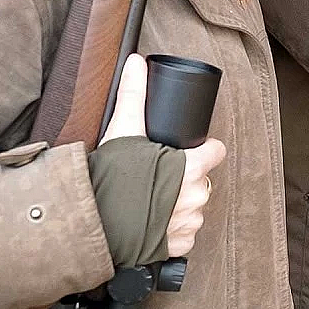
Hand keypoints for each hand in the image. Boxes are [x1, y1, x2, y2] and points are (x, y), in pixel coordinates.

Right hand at [101, 53, 226, 257]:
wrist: (92, 227)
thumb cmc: (111, 179)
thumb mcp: (123, 132)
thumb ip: (134, 95)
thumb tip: (136, 62)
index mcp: (193, 167)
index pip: (216, 152)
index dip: (203, 150)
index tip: (188, 151)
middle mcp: (198, 196)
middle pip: (202, 180)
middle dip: (184, 178)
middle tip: (156, 177)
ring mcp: (189, 223)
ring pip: (192, 208)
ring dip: (177, 205)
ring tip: (148, 201)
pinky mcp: (178, 246)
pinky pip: (182, 234)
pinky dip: (169, 229)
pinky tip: (149, 222)